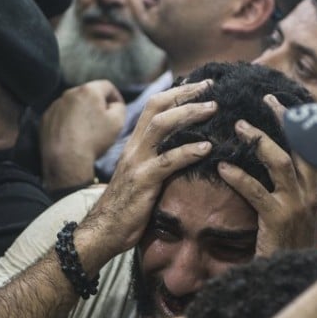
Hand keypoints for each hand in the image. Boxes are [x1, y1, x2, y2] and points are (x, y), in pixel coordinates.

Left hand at [41, 80, 125, 189]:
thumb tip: (113, 104)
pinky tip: (72, 135)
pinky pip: (61, 115)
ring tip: (86, 130)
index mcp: (88, 90)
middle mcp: (69, 93)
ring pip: (73, 104)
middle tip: (103, 121)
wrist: (66, 159)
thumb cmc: (94, 139)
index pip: (107, 86)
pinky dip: (67, 121)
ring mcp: (55, 105)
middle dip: (97, 104)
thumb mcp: (118, 122)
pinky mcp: (46, 118)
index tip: (117, 110)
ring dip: (81, 112)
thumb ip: (119, 107)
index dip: (116, 97)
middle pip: (88, 94)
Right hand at [80, 79, 215, 260]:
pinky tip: (207, 148)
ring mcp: (137, 163)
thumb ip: (158, 160)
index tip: (200, 87)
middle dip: (185, 94)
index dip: (177, 93)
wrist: (103, 231)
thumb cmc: (127, 207)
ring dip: (189, 114)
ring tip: (213, 109)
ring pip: (161, 126)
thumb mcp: (142, 176)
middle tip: (211, 88)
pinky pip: (167, 161)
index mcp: (134, 145)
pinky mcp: (143, 182)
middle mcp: (134, 148)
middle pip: (157, 108)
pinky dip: (188, 152)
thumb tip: (185, 151)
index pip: (154, 107)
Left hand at [218, 94, 316, 255]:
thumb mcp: (298, 214)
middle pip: (301, 145)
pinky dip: (239, 176)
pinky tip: (223, 167)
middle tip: (266, 99)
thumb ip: (292, 189)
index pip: (314, 146)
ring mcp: (297, 205)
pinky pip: (256, 191)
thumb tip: (277, 164)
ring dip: (258, 140)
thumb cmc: (289, 246)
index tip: (287, 101)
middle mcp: (312, 193)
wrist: (291, 279)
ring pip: (280, 161)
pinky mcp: (278, 220)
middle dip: (285, 119)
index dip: (303, 122)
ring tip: (239, 126)